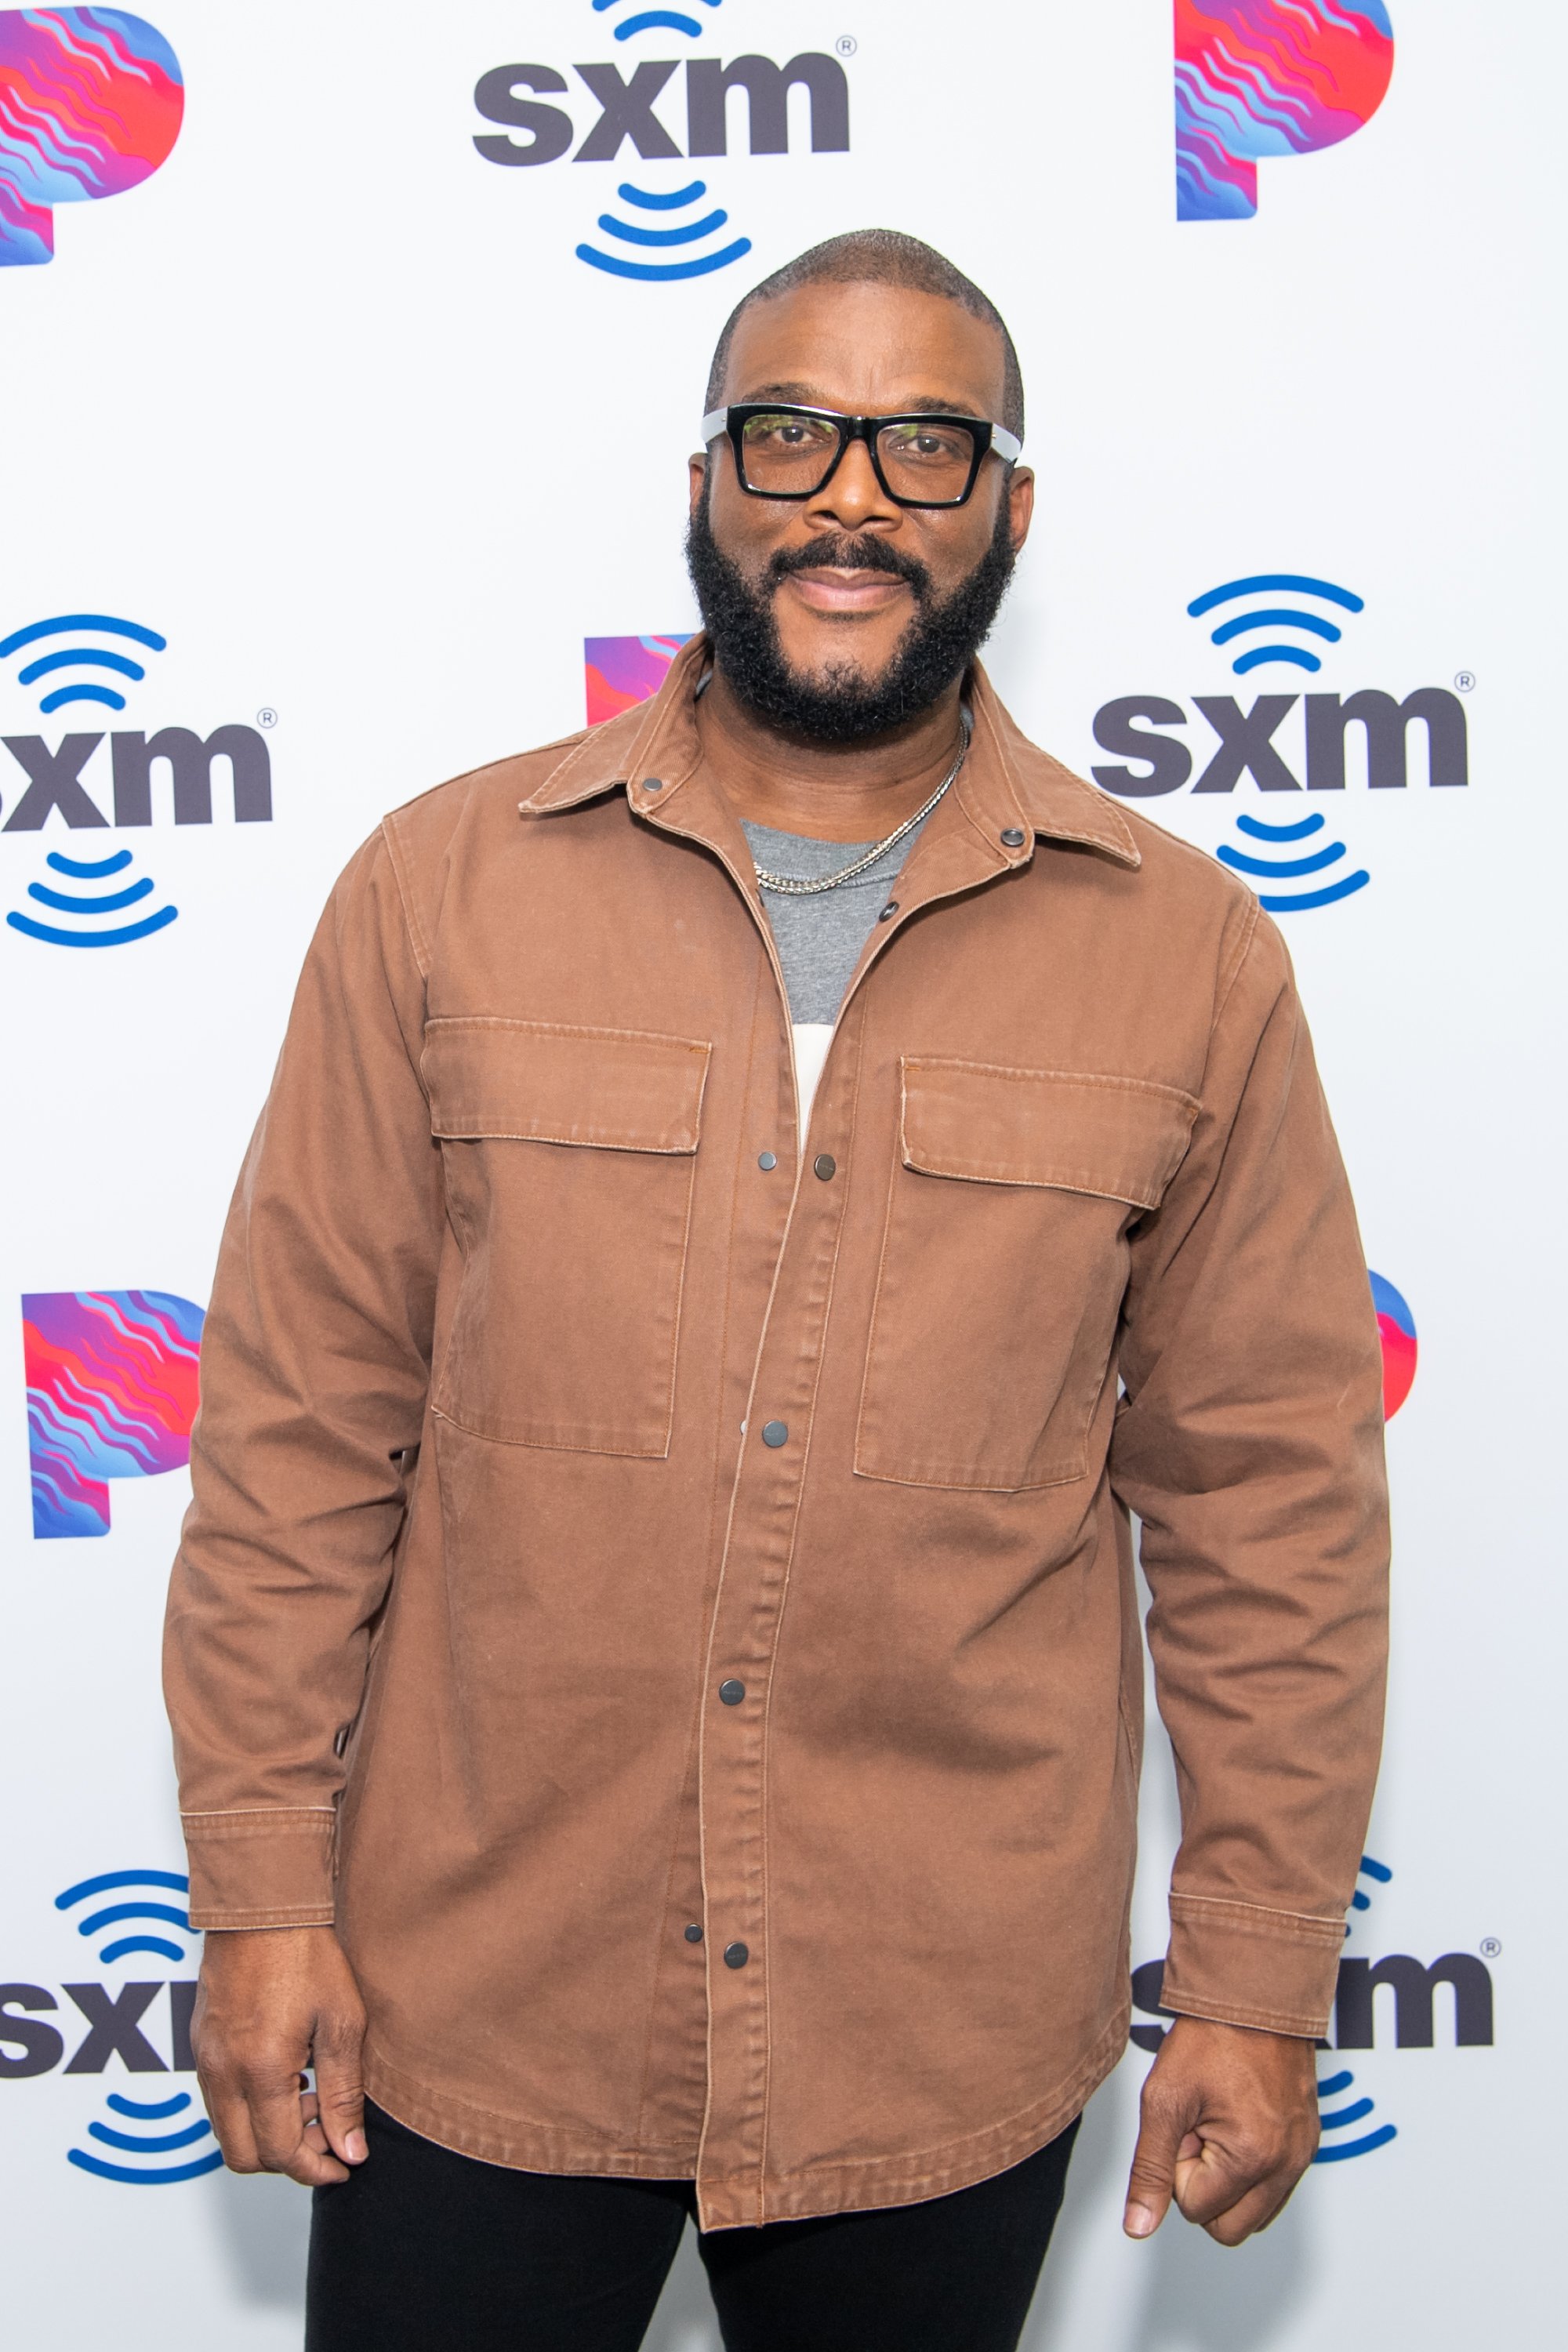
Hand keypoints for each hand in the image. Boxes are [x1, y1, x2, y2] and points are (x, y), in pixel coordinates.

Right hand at [192, 1925, 368, 2186]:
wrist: (262, 1906)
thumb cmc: (307, 1954)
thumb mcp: (342, 2022)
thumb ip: (344, 2092)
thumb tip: (350, 2151)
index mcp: (260, 2071)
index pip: (281, 2153)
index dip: (317, 2168)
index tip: (345, 2163)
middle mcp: (222, 2073)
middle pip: (244, 2157)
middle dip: (288, 2159)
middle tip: (328, 2133)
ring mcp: (205, 2060)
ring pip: (226, 2133)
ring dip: (267, 2134)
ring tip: (311, 2096)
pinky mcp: (200, 2046)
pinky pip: (217, 2102)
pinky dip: (250, 2109)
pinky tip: (286, 2076)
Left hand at [1122, 2015, 1318, 2246]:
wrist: (1254, 1993)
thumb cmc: (1212, 2037)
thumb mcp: (1165, 2100)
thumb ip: (1150, 2169)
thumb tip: (1139, 2226)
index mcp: (1254, 2158)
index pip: (1195, 2209)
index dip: (1177, 2167)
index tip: (1183, 2123)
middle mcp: (1287, 2164)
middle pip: (1229, 2227)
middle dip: (1203, 2186)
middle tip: (1197, 2131)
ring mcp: (1301, 2155)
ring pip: (1253, 2213)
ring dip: (1227, 2182)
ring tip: (1216, 2125)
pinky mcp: (1307, 2143)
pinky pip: (1273, 2188)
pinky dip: (1249, 2171)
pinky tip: (1236, 2125)